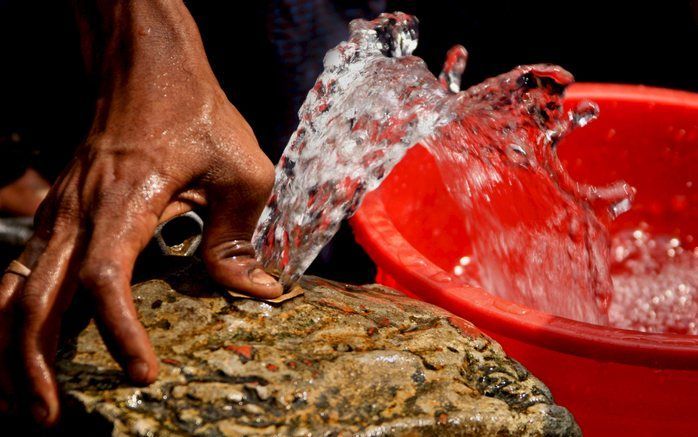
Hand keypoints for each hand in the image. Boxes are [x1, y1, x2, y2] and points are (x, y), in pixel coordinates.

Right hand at [0, 0, 280, 424]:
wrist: (147, 68)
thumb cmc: (198, 114)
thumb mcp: (240, 171)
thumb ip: (238, 236)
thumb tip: (255, 292)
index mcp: (124, 202)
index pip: (104, 279)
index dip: (118, 331)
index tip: (143, 373)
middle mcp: (78, 213)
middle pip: (33, 299)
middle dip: (32, 365)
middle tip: (48, 419)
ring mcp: (60, 213)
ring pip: (12, 290)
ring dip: (10, 349)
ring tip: (22, 401)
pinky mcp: (59, 213)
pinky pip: (20, 271)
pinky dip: (15, 315)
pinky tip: (23, 346)